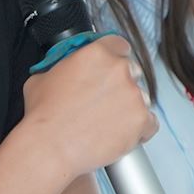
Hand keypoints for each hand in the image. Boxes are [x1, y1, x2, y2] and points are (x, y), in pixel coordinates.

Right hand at [22, 35, 158, 181]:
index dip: (114, 59)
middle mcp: (120, 70)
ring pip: (141, 98)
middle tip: (104, 101)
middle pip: (132, 71)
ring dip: (128, 107)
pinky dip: (139, 130)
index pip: (119, 46)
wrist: (50, 147)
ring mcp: (134, 95)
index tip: (110, 69)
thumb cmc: (43, 116)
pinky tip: (120, 134)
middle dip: (120, 84)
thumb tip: (67, 68)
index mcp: (97, 53)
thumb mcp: (43, 76)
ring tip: (107, 122)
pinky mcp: (141, 120)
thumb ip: (64, 66)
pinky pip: (150, 123)